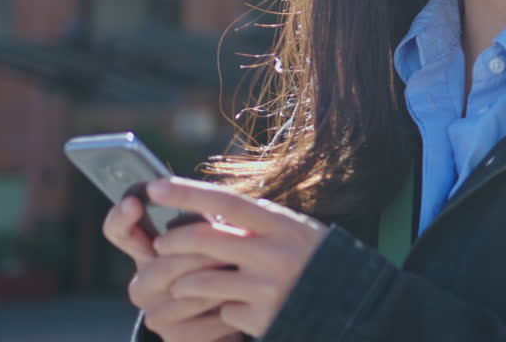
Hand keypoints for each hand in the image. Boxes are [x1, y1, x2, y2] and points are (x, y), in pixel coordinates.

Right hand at [102, 194, 246, 341]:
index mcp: (148, 253)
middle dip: (203, 253)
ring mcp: (155, 314)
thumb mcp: (214, 241)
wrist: (231, 319)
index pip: (120, 233)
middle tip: (235, 245)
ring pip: (187, 292)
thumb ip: (205, 225)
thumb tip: (213, 210)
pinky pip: (204, 321)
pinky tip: (241, 304)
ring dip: (221, 282)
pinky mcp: (175, 339)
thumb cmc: (223, 268)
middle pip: (164, 264)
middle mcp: (143, 284)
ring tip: (243, 272)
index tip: (133, 203)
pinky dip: (228, 311)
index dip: (121, 218)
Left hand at [147, 176, 328, 338]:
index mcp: (281, 225)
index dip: (187, 193)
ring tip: (182, 283)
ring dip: (183, 282)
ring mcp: (267, 287)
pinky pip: (224, 311)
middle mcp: (273, 253)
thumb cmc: (312, 258)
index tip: (155, 187)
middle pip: (204, 241)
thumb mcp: (292, 230)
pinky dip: (223, 309)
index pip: (225, 203)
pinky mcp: (262, 318)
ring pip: (201, 281)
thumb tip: (209, 210)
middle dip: (173, 242)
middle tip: (160, 244)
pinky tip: (235, 307)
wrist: (350, 301)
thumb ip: (257, 222)